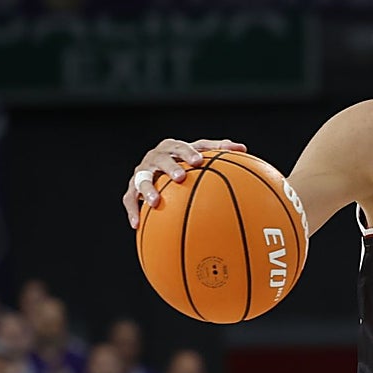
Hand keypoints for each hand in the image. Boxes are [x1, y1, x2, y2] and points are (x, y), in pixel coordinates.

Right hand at [124, 138, 246, 227]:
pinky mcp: (132, 188)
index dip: (188, 153)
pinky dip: (133, 211)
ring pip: (141, 179)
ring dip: (147, 190)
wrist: (160, 169)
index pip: (181, 147)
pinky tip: (137, 225)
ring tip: (155, 202)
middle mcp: (155, 157)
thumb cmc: (187, 161)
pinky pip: (130, 200)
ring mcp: (142, 172)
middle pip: (161, 159)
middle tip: (180, 177)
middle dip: (170, 167)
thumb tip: (243, 148)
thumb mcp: (201, 153)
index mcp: (172, 147)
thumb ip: (219, 150)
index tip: (198, 161)